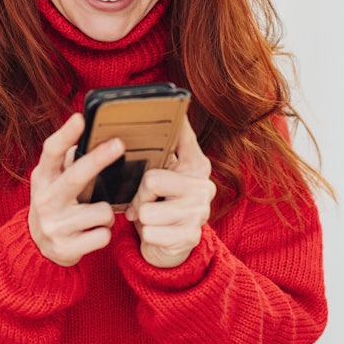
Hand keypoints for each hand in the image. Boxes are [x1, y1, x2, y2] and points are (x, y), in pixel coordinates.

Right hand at [29, 113, 122, 266]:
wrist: (37, 247)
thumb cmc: (55, 205)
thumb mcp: (53, 182)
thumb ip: (68, 162)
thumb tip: (94, 134)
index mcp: (43, 178)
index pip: (51, 152)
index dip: (66, 134)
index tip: (80, 118)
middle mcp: (45, 200)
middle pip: (76, 176)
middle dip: (99, 159)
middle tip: (119, 144)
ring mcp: (55, 226)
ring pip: (101, 211)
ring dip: (107, 213)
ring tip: (94, 216)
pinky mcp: (66, 248)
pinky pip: (104, 235)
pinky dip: (104, 232)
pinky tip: (91, 233)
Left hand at [124, 118, 215, 267]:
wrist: (170, 245)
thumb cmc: (162, 203)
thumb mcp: (164, 175)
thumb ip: (167, 149)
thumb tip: (173, 114)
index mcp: (196, 165)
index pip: (183, 137)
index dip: (177, 123)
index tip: (175, 98)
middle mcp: (204, 186)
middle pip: (150, 180)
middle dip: (140, 195)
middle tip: (145, 201)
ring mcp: (200, 212)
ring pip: (147, 210)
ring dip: (142, 217)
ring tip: (152, 218)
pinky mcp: (191, 236)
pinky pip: (150, 232)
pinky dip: (147, 235)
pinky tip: (157, 233)